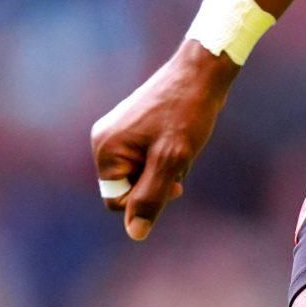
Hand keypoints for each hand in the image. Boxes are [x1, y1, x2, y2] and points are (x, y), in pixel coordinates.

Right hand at [89, 40, 236, 240]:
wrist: (201, 73)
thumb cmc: (187, 114)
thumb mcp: (171, 161)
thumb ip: (150, 198)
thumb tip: (135, 233)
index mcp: (106, 148)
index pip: (117, 202)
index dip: (147, 200)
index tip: (174, 184)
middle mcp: (104, 139)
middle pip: (128, 188)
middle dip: (156, 183)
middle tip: (179, 163)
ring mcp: (118, 132)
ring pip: (140, 174)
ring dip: (164, 171)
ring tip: (182, 147)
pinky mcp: (132, 127)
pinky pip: (145, 158)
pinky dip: (165, 158)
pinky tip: (180, 140)